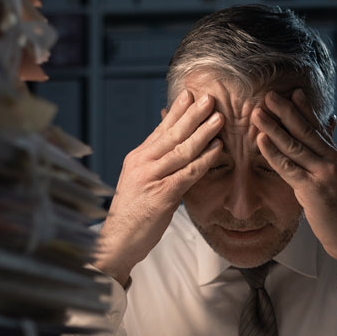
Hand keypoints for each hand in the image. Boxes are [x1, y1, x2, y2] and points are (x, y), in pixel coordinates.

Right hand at [95, 90, 224, 286]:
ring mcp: (151, 178)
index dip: (176, 111)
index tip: (189, 94)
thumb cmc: (132, 213)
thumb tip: (171, 146)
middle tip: (209, 98)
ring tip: (218, 118)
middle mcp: (142, 163)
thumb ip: (155, 162)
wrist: (117, 241)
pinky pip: (187, 173)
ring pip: (181, 150)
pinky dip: (204, 160)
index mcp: (137, 158)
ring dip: (203, 132)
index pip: (160, 129)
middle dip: (192, 114)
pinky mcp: (162, 195)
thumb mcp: (139, 181)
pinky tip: (217, 149)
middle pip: (171, 134)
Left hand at [252, 89, 336, 283]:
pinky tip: (261, 140)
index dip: (305, 108)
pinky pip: (288, 167)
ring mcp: (322, 173)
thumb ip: (327, 157)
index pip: (318, 127)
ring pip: (294, 145)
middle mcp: (331, 160)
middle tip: (269, 94)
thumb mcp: (336, 179)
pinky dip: (273, 152)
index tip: (292, 91)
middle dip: (286, 110)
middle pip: (305, 129)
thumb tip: (326, 135)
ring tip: (258, 112)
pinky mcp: (312, 189)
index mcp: (336, 156)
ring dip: (274, 127)